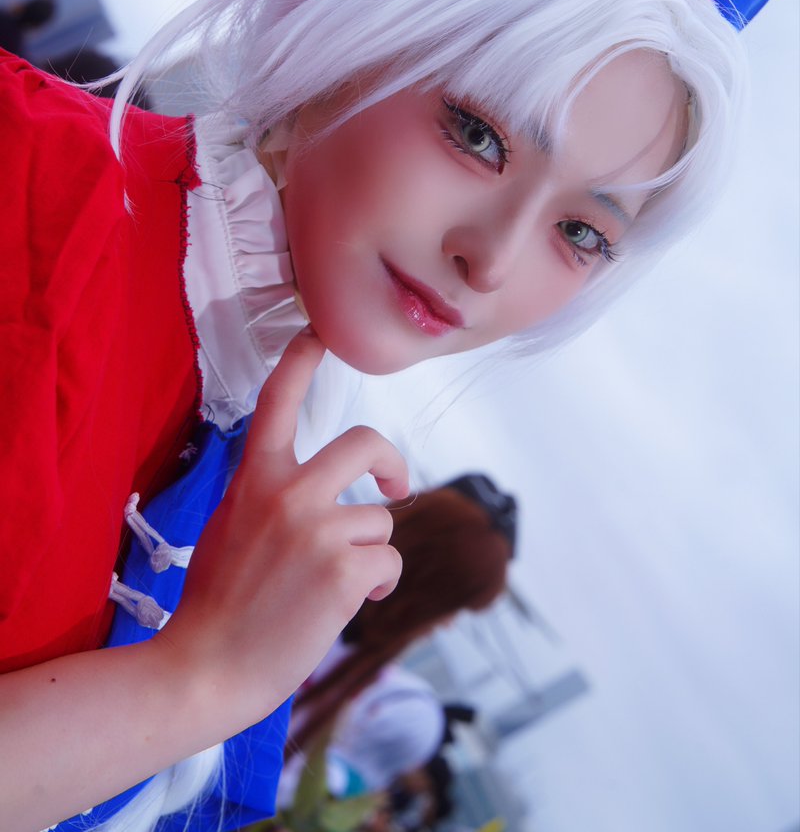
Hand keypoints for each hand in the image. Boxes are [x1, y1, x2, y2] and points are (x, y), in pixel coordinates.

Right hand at [156, 327, 408, 725]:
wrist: (205, 668)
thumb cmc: (216, 604)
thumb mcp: (230, 526)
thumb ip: (269, 495)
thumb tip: (320, 492)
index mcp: (254, 477)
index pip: (279, 399)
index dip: (301, 358)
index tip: (318, 332)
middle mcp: (287, 492)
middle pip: (364, 442)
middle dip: (390, 462)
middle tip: (394, 484)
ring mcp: (317, 529)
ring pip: (379, 521)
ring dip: (369, 555)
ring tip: (334, 586)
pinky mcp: (344, 570)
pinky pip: (388, 563)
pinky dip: (378, 586)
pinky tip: (351, 604)